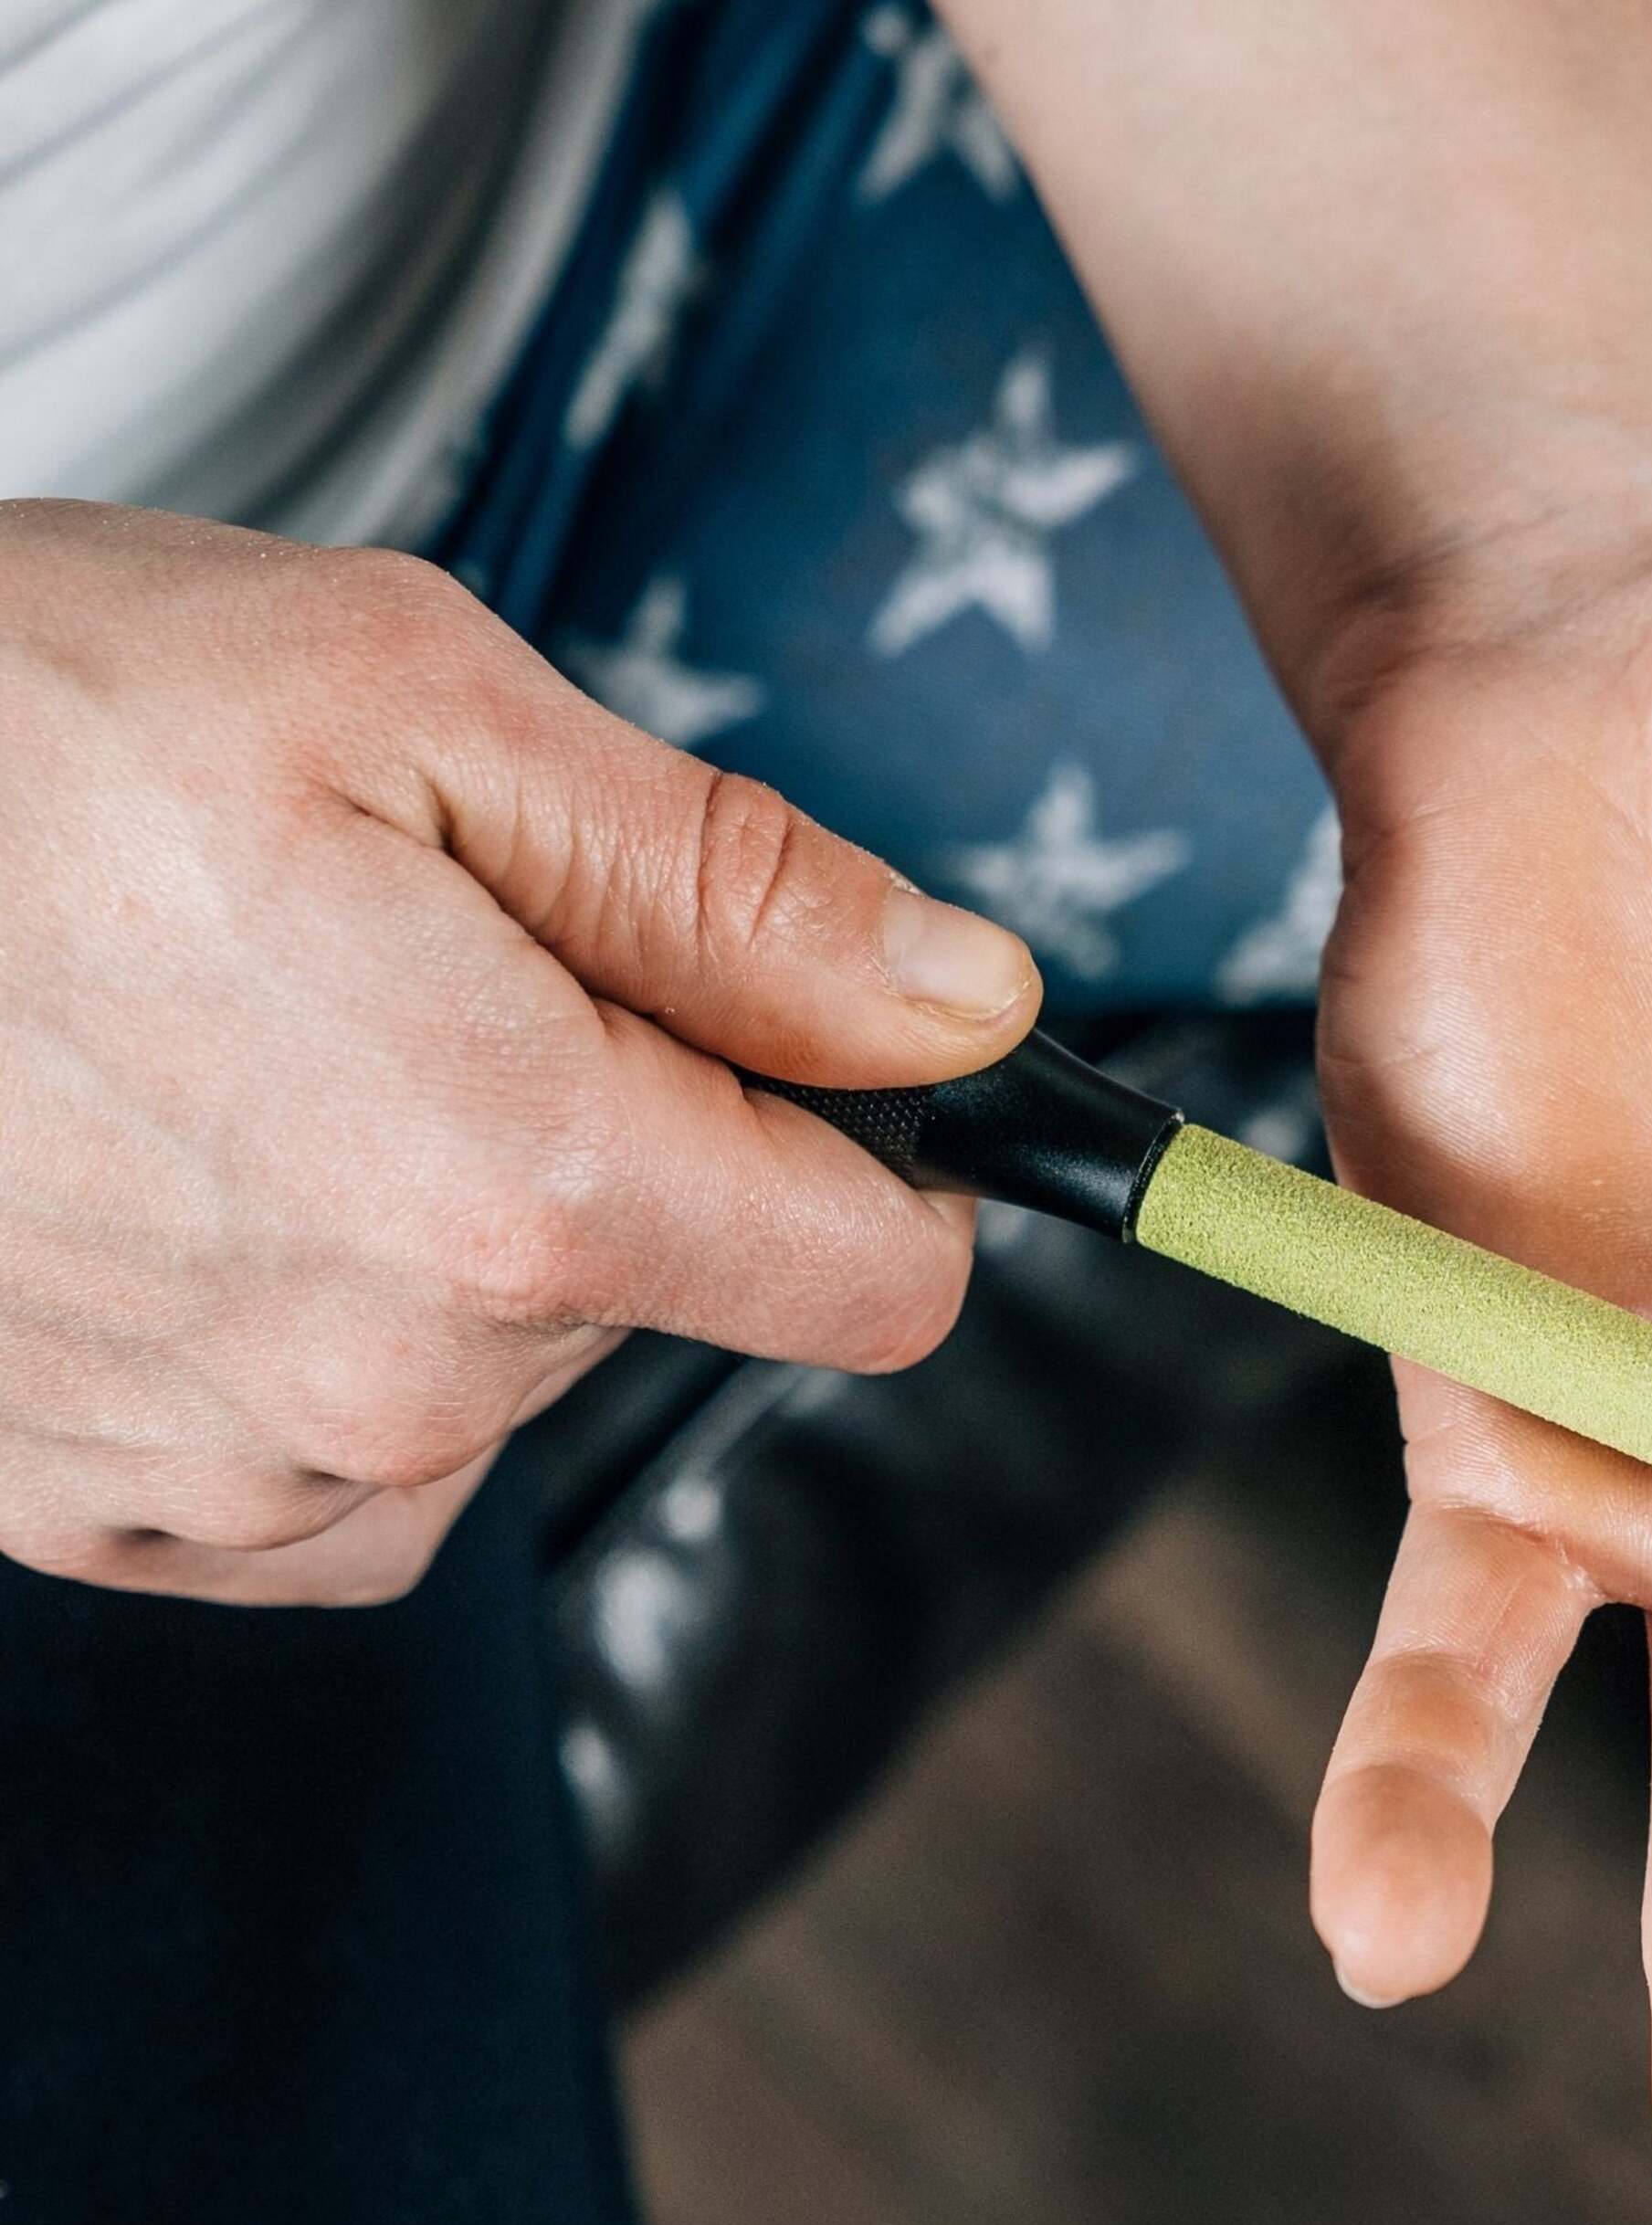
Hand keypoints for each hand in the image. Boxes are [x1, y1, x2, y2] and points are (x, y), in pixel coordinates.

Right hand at [0, 502, 1037, 1603]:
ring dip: (466, 1239)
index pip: (880, 1283)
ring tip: (276, 1057)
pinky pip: (343, 1476)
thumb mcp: (418, 707)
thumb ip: (735, 890)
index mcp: (517, 1187)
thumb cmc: (7, 723)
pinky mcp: (103, 1509)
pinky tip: (221, 1198)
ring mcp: (235, 1469)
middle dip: (630, 1141)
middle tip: (429, 970)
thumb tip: (973, 1009)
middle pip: (682, 1299)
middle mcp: (391, 1382)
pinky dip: (336, 1352)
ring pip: (511, 1383)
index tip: (830, 1067)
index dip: (894, 1162)